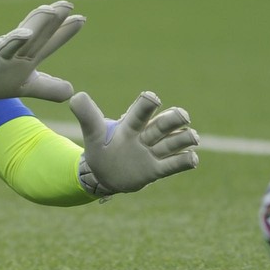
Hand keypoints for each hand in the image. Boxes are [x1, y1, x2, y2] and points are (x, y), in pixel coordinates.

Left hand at [70, 90, 199, 195]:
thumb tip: (76, 95)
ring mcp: (152, 153)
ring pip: (173, 143)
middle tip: (183, 116)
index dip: (147, 105)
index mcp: (130, 125)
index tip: (152, 99)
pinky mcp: (156, 170)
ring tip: (193, 137)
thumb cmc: (100, 148)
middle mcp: (145, 136)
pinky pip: (173, 165)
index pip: (140, 112)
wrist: (104, 174)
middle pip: (163, 124)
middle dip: (174, 119)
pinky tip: (192, 159)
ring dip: (184, 138)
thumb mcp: (93, 133)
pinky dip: (184, 161)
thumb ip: (87, 115)